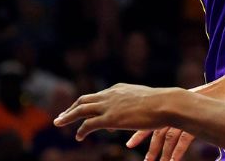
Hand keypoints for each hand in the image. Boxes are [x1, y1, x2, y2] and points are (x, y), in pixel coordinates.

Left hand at [54, 84, 179, 140]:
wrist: (165, 104)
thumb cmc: (161, 105)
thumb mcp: (144, 102)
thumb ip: (134, 106)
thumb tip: (131, 115)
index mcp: (118, 89)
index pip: (97, 96)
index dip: (87, 104)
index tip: (79, 110)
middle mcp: (110, 94)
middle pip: (84, 100)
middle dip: (71, 108)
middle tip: (61, 116)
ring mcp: (109, 105)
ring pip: (81, 109)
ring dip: (68, 116)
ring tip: (58, 123)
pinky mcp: (110, 118)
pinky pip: (89, 124)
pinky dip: (81, 130)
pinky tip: (78, 137)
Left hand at [126, 74, 224, 159]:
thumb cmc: (220, 96)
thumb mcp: (200, 106)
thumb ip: (190, 117)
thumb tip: (184, 130)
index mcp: (177, 103)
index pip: (154, 118)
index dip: (142, 131)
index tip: (130, 143)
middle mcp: (180, 107)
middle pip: (159, 129)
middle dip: (151, 146)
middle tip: (145, 160)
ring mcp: (189, 112)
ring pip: (170, 135)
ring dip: (164, 152)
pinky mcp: (200, 118)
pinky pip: (185, 138)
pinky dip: (178, 151)